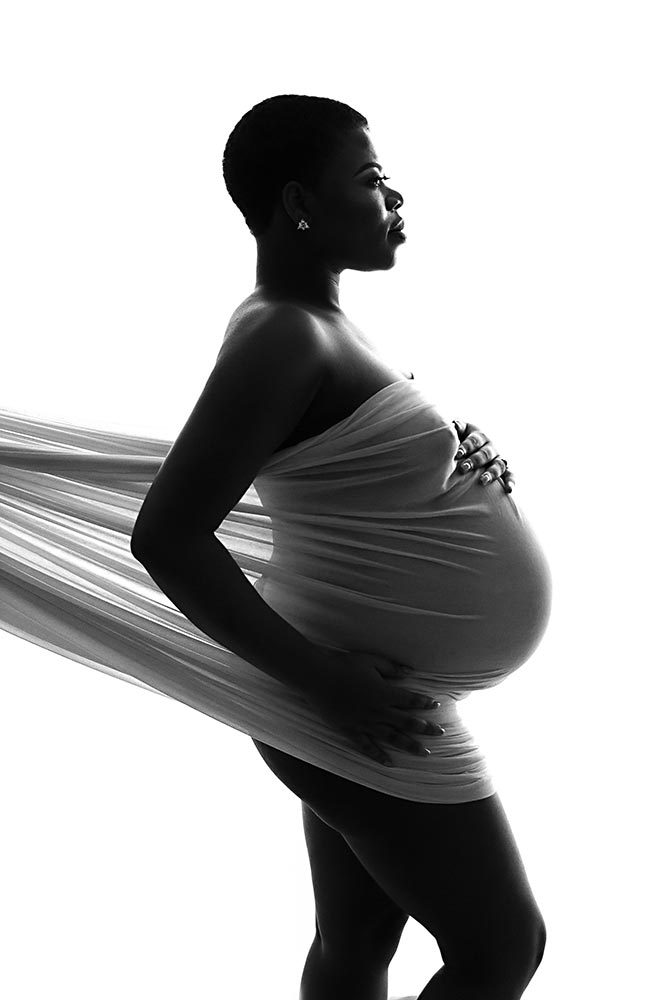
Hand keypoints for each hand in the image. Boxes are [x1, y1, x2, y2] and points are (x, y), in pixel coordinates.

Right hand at [303, 649, 444, 767]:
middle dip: (426, 728)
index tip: (436, 704)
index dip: (424, 702)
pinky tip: (390, 763)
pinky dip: (379, 756)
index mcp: (384, 693)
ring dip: (410, 745)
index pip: (411, 700)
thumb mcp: (371, 660)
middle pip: (407, 722)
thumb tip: (409, 672)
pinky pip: (367, 747)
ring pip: (392, 737)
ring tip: (425, 753)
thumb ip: (392, 668)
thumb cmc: (344, 665)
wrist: (318, 677)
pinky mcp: (351, 730)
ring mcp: (365, 723)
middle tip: (440, 733)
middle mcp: (378, 711)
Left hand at [452, 420, 514, 492]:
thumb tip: (455, 424)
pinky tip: (509, 490)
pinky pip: (509, 475)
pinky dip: (511, 482)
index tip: (458, 454)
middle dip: (475, 461)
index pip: (474, 441)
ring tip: (483, 481)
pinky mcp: (503, 469)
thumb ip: (457, 428)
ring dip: (491, 473)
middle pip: (485, 454)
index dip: (467, 447)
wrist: (467, 451)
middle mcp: (490, 447)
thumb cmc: (459, 441)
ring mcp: (497, 458)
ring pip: (498, 465)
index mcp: (479, 437)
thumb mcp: (459, 432)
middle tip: (464, 468)